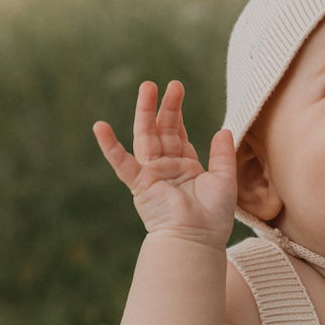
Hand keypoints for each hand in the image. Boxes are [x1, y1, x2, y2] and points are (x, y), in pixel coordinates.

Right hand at [94, 80, 236, 244]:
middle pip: (162, 130)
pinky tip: (99, 127)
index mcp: (185, 167)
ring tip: (147, 87)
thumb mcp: (224, 181)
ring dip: (145, 113)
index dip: (177, 112)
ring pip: (146, 137)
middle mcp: (167, 168)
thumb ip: (222, 155)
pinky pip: (122, 163)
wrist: (198, 240)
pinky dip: (110, 146)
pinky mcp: (140, 184)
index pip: (178, 134)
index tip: (176, 89)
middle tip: (169, 83)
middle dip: (165, 106)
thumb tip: (223, 129)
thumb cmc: (213, 218)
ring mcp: (152, 175)